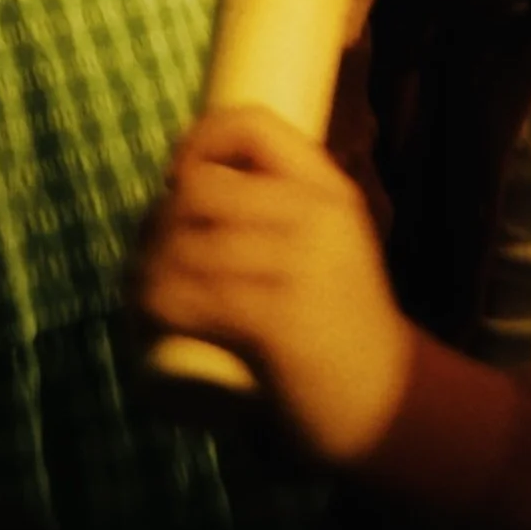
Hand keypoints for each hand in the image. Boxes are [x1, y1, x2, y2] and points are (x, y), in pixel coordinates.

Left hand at [135, 105, 415, 467]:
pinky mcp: (277, 318)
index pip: (252, 125)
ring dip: (146, 271)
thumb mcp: (330, 250)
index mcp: (329, 190)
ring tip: (141, 294)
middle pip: (201, 189)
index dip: (198, 141)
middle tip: (151, 257)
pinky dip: (154, 305)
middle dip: (157, 221)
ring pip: (185, 245)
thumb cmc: (344, 329)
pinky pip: (191, 296)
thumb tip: (192, 193)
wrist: (388, 404)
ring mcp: (299, 265)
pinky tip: (148, 316)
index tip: (178, 179)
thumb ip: (284, 217)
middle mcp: (316, 216)